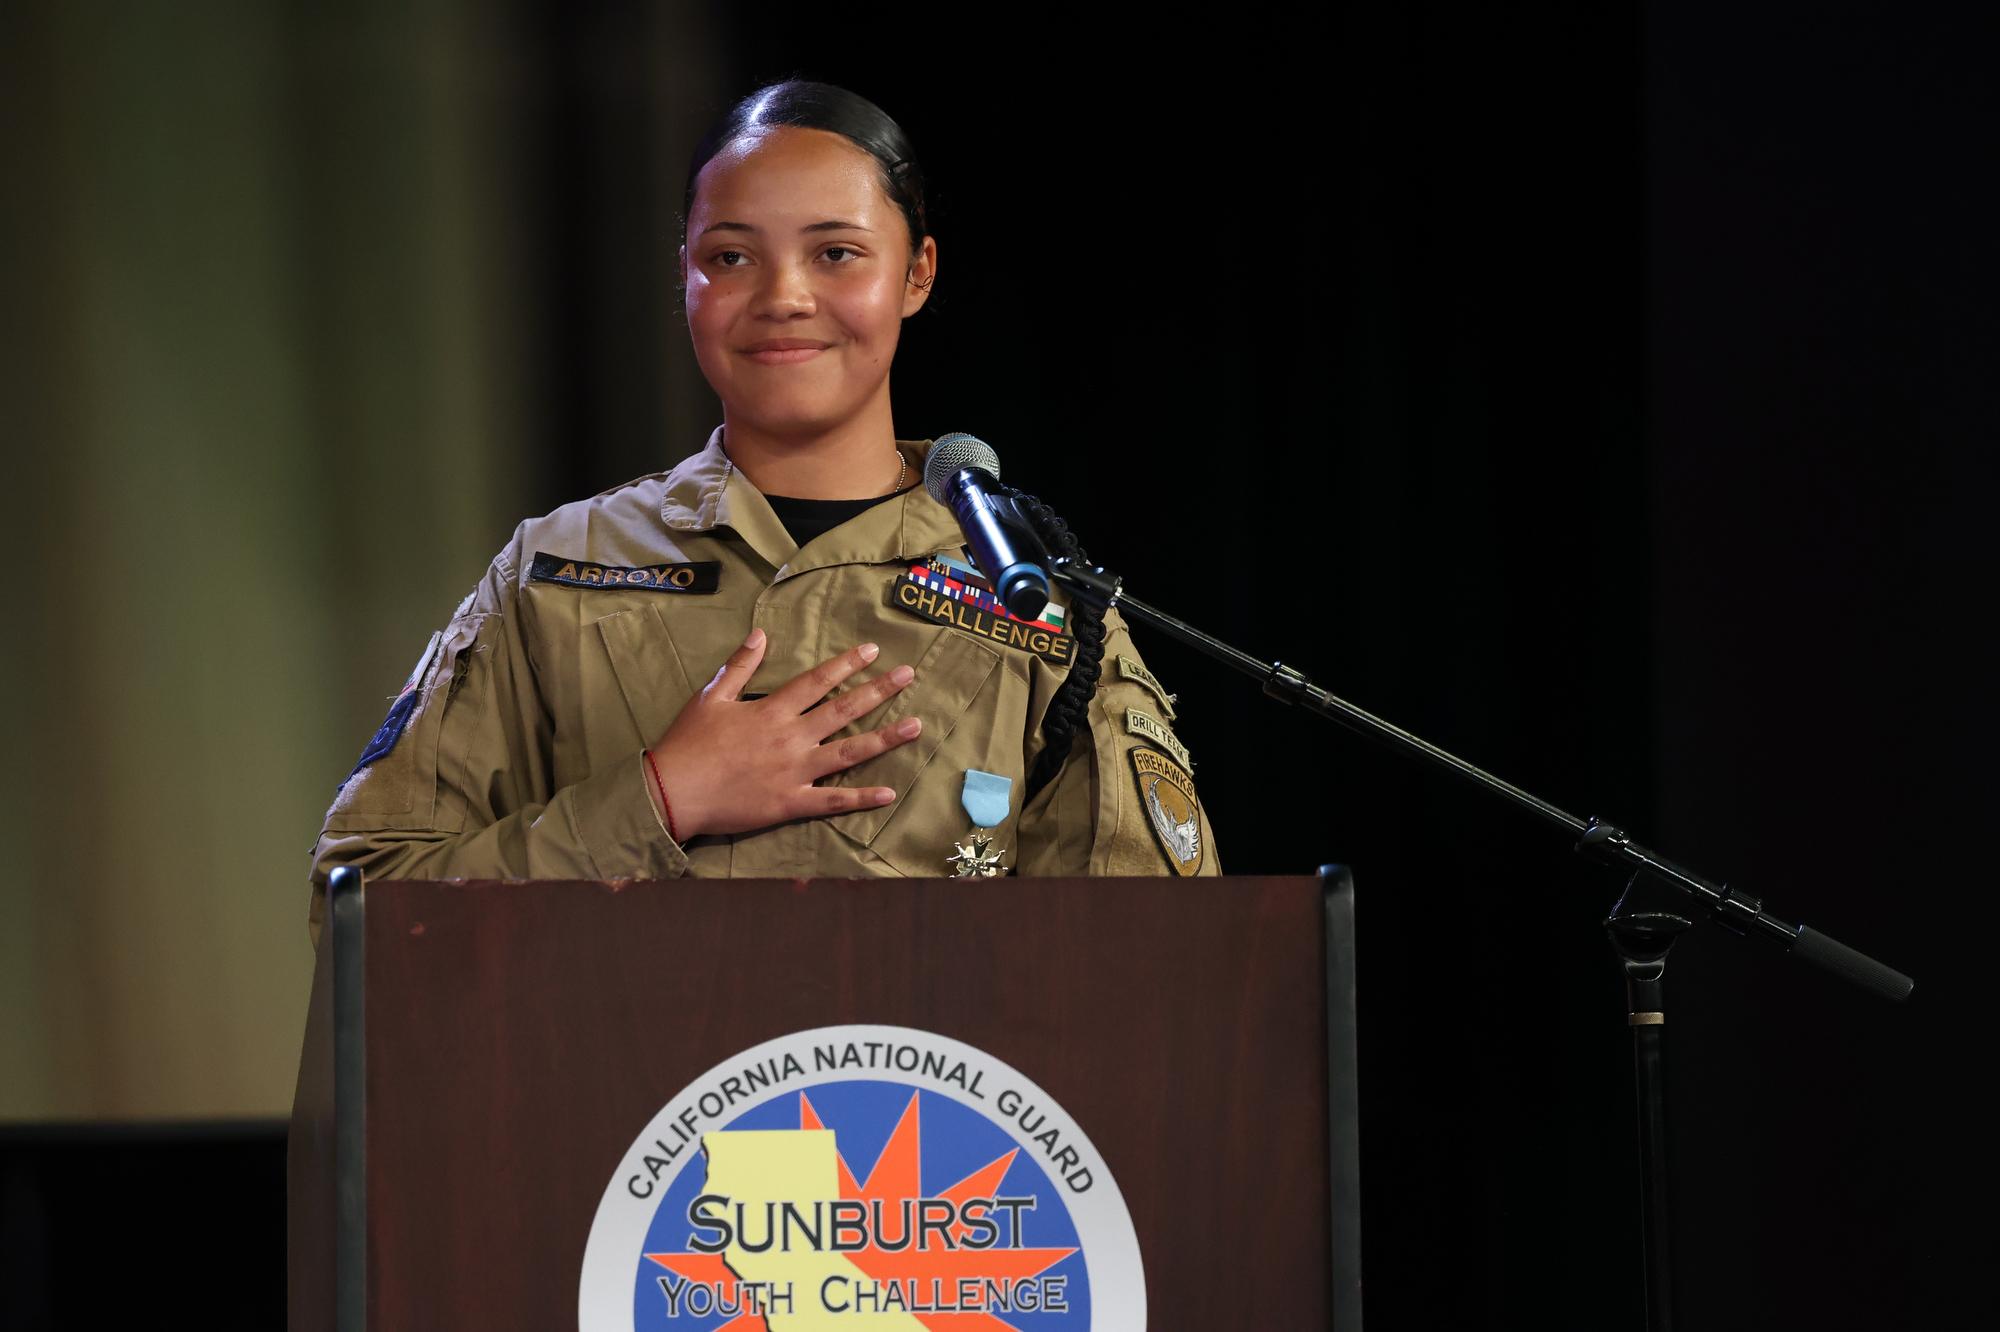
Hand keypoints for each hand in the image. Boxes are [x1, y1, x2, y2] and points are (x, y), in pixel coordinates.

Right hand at [646, 629, 921, 839]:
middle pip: (843, 711)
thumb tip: (760, 634)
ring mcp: (794, 771)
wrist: (673, 791)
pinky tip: (888, 792)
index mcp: (771, 710)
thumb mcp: (710, 696)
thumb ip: (739, 665)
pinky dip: (861, 798)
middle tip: (909, 675)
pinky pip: (832, 800)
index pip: (817, 681)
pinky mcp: (791, 803)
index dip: (846, 664)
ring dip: (885, 739)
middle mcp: (790, 737)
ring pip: (849, 753)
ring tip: (915, 725)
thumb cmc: (688, 743)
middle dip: (879, 691)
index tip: (873, 650)